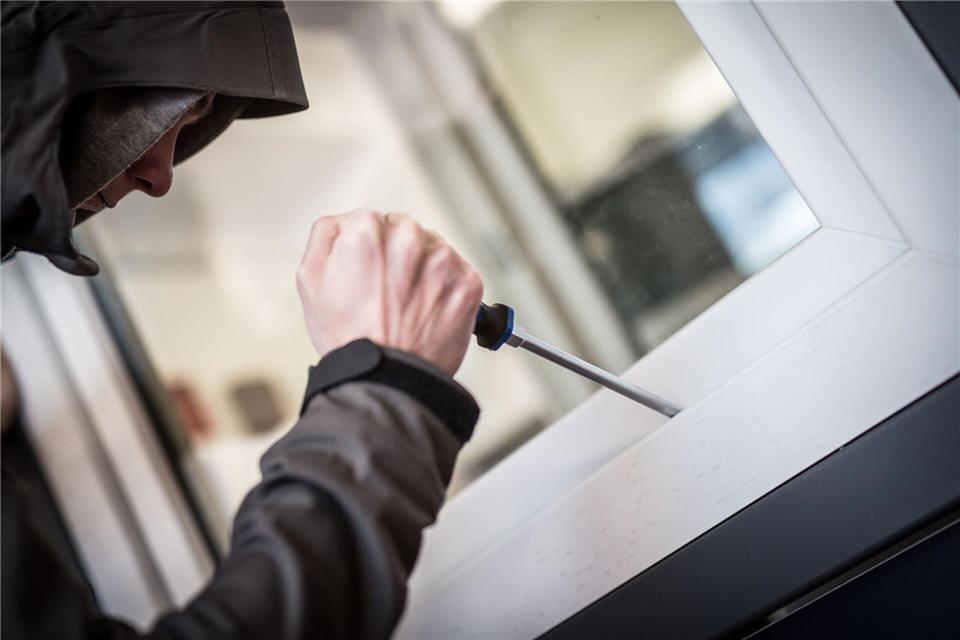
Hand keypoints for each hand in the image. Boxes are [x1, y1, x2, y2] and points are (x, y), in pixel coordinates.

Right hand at [296, 210, 483, 375]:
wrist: (387, 380)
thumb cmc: (349, 337)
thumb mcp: (310, 281)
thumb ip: (325, 235)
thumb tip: (344, 221)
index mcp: (367, 230)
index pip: (371, 220)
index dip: (366, 250)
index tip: (367, 275)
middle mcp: (408, 238)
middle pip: (403, 230)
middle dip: (396, 255)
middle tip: (386, 294)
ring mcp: (442, 259)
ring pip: (432, 249)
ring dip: (423, 269)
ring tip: (407, 305)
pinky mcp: (468, 281)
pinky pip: (457, 271)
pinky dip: (445, 288)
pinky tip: (427, 310)